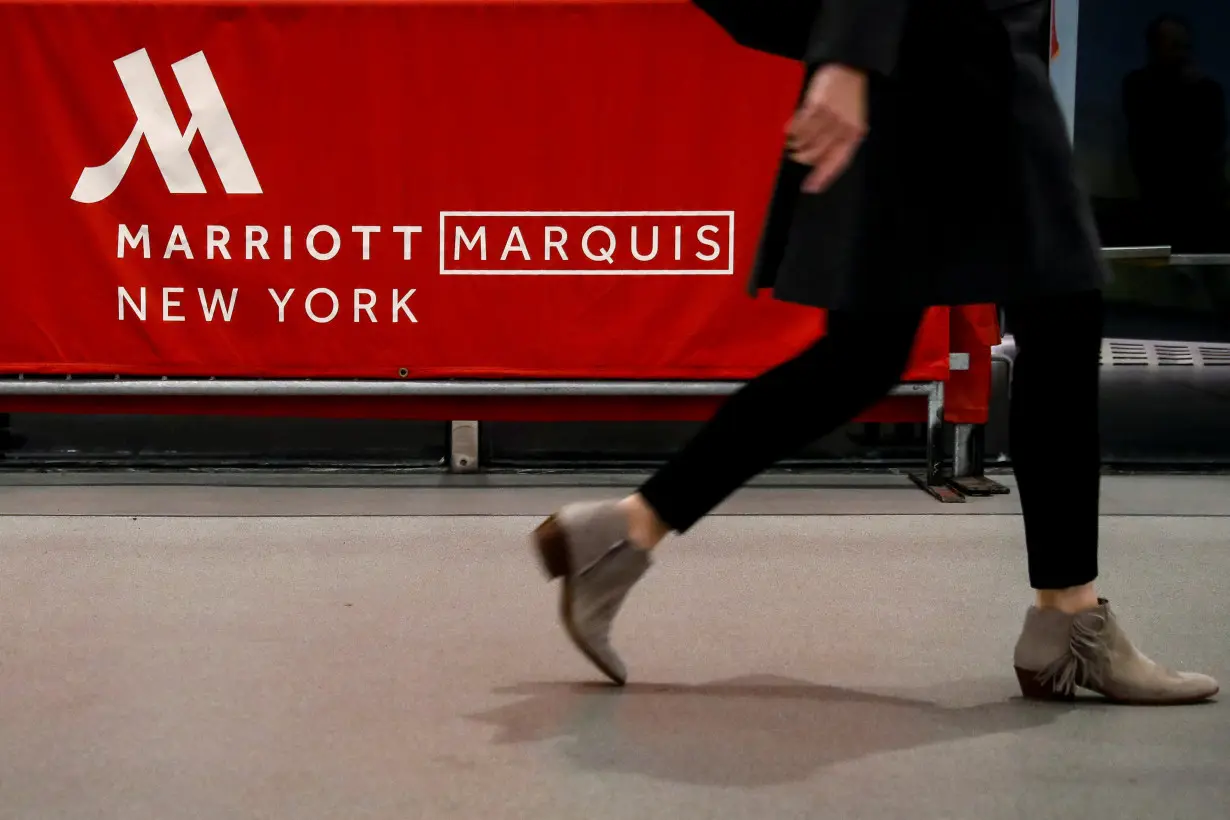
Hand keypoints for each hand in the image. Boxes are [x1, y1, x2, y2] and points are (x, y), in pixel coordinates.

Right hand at [786, 64, 867, 193]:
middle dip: (803, 158)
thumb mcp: (852, 120)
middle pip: (817, 154)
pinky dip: (792, 130)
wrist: (849, 66)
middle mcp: (843, 128)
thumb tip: (817, 160)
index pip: (838, 162)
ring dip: (795, 145)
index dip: (823, 177)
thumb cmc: (848, 95)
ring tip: (790, 143)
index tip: (809, 188)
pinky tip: (787, 130)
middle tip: (794, 155)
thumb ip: (838, 139)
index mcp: (854, 134)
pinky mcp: (817, 106)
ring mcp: (830, 117)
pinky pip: (800, 126)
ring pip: (806, 142)